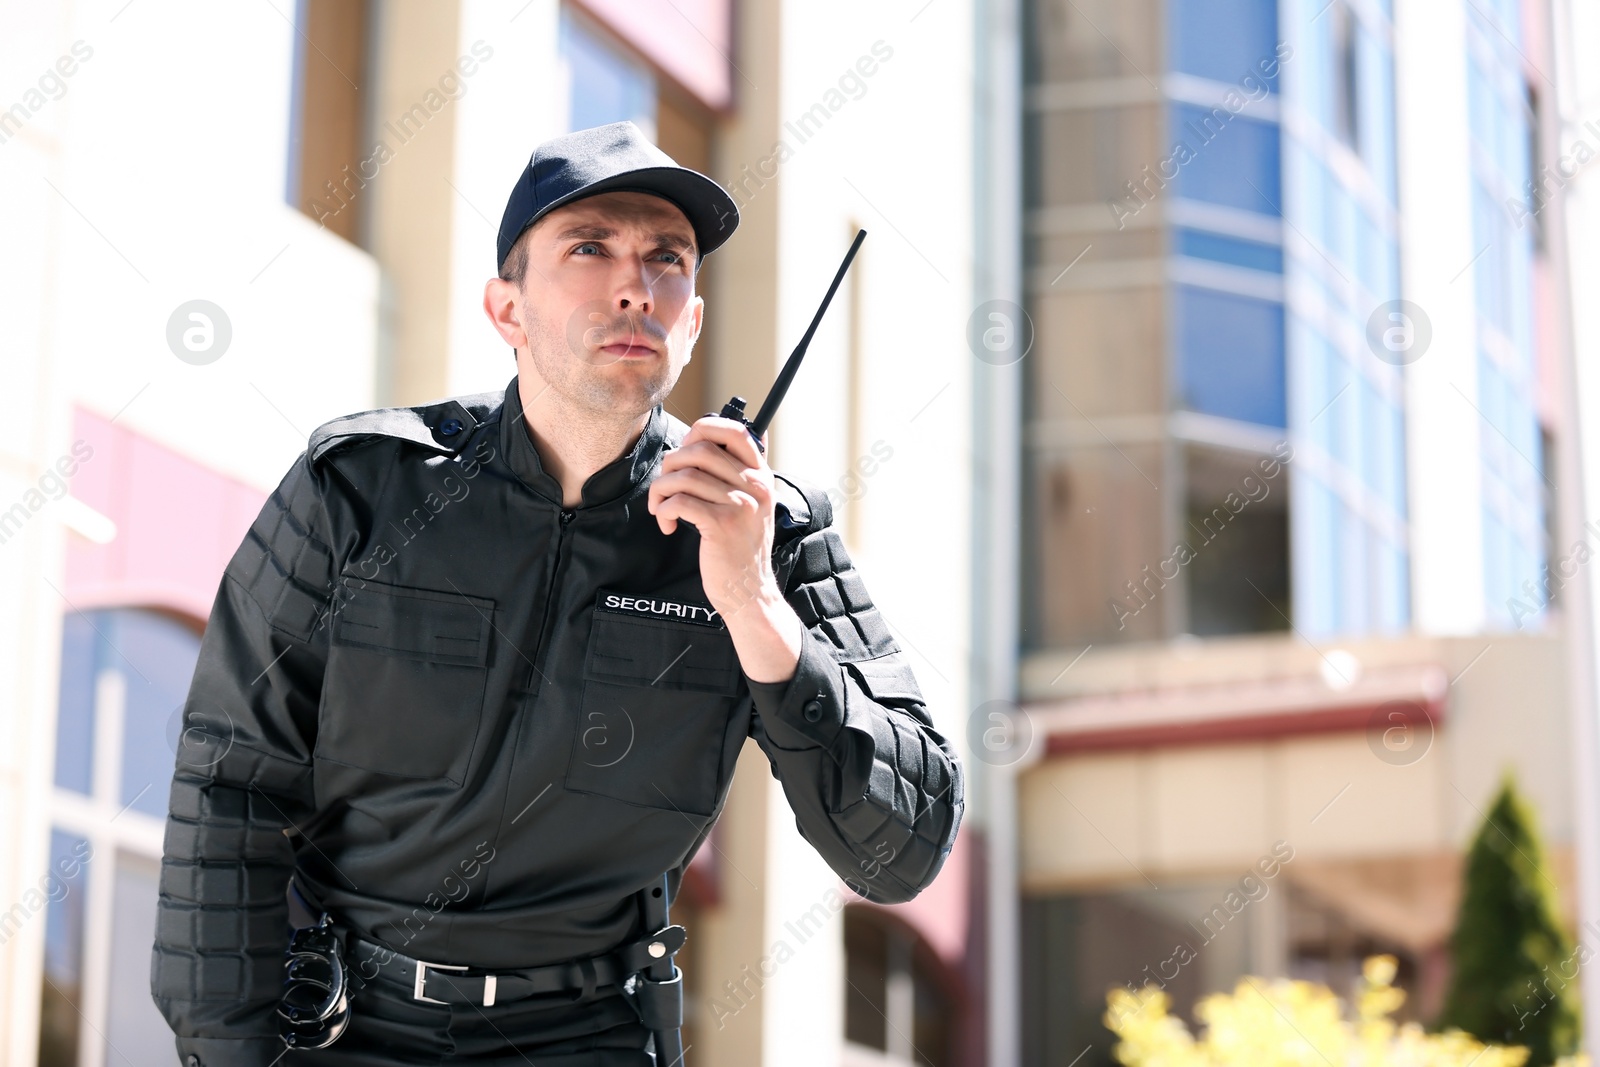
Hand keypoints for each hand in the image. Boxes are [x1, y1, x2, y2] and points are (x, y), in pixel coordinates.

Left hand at [646, 416, 802, 681]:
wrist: (750, 592)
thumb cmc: (742, 548)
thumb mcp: (754, 505)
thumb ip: (744, 473)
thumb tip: (733, 435)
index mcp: (761, 475)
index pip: (735, 430)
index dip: (702, 430)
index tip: (686, 451)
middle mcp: (755, 486)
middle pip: (700, 449)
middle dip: (671, 465)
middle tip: (665, 487)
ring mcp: (740, 505)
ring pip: (684, 476)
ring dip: (661, 491)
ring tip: (662, 509)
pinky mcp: (721, 525)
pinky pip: (679, 501)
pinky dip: (664, 511)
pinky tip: (668, 525)